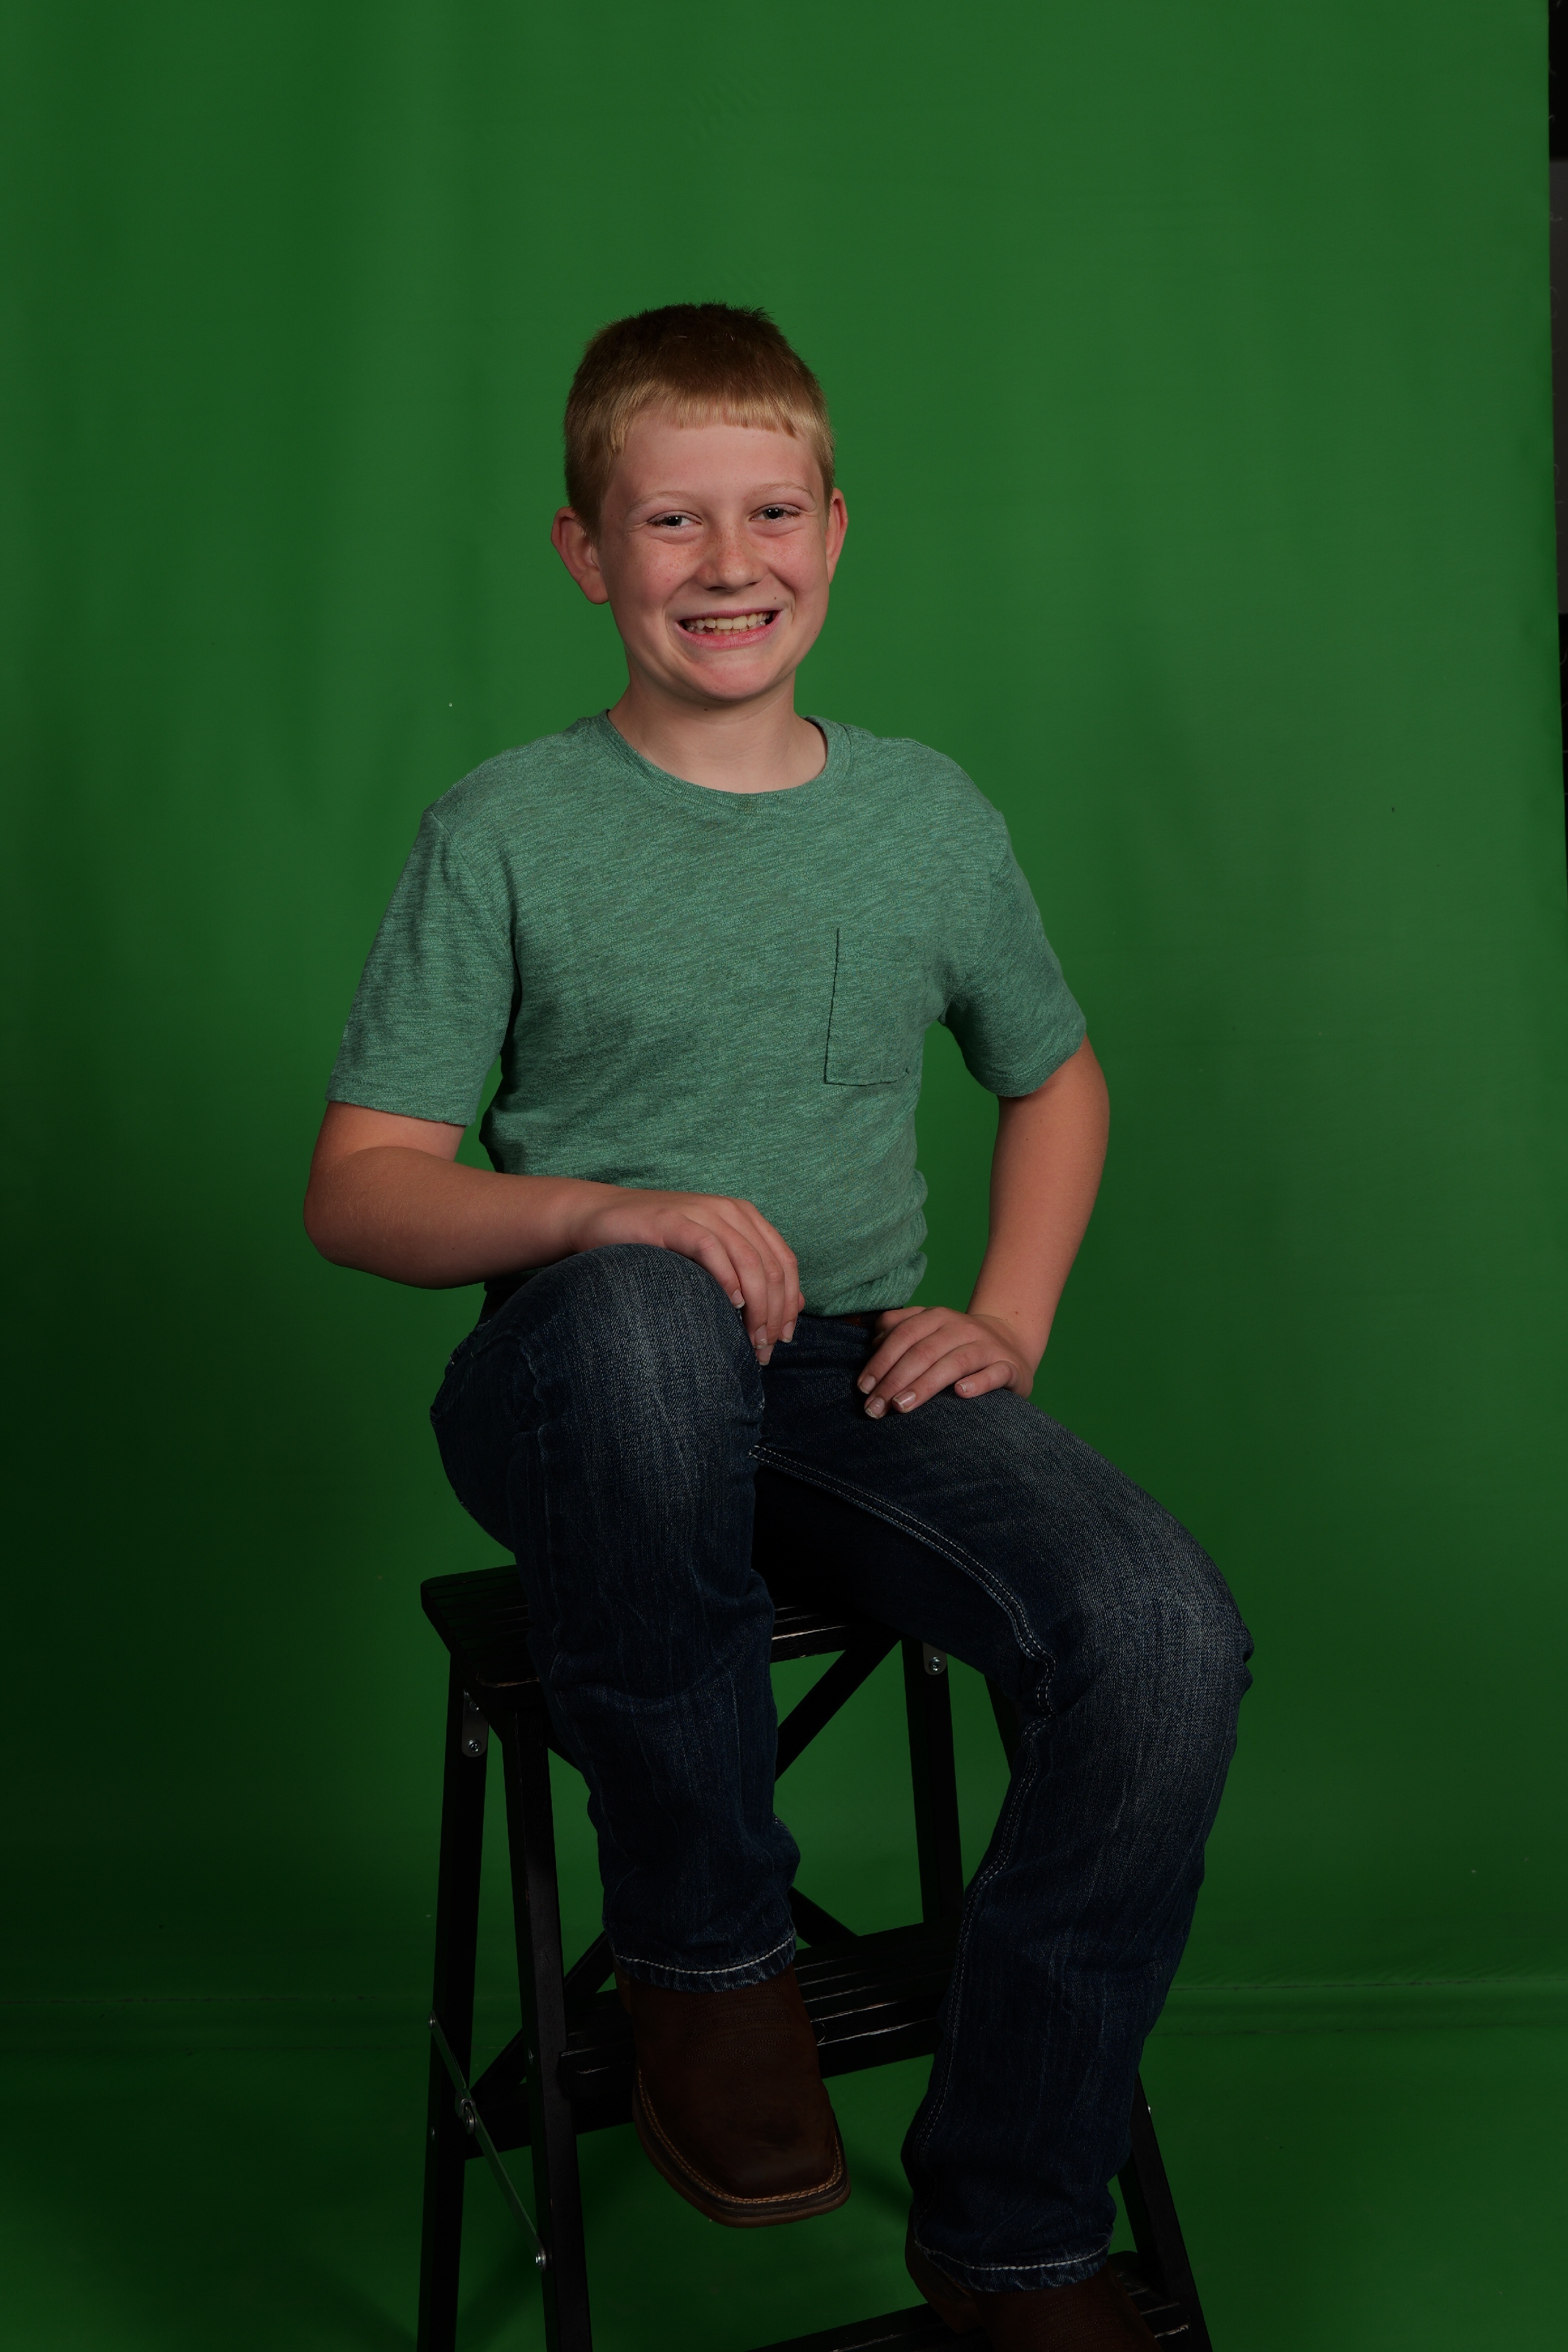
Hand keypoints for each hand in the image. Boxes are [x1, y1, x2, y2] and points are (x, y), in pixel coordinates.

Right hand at [569, 1189, 802, 1361]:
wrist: (601, 1217)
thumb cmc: (656, 1245)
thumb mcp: (711, 1257)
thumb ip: (751, 1274)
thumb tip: (796, 1306)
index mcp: (744, 1217)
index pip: (785, 1263)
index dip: (790, 1304)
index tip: (783, 1339)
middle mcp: (730, 1212)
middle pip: (772, 1267)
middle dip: (775, 1314)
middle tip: (764, 1349)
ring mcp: (704, 1213)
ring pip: (750, 1261)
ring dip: (757, 1307)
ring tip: (751, 1340)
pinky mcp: (676, 1221)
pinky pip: (712, 1249)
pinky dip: (727, 1279)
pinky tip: (732, 1305)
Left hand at [856, 1305, 1035, 1417]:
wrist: (1010, 1341)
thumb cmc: (956, 1344)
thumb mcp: (929, 1330)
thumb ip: (899, 1330)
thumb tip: (872, 1344)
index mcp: (937, 1316)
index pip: (903, 1335)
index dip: (881, 1360)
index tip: (864, 1388)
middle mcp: (962, 1327)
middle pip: (924, 1351)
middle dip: (895, 1380)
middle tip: (875, 1408)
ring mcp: (987, 1346)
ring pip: (955, 1363)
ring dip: (925, 1384)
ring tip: (902, 1406)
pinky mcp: (1009, 1366)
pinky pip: (994, 1374)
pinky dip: (978, 1382)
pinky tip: (960, 1393)